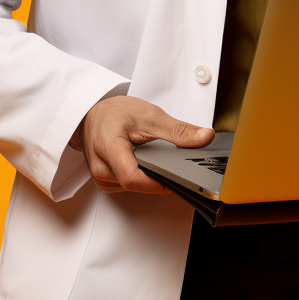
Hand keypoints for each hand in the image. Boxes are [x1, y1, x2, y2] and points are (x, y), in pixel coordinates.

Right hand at [70, 95, 214, 193]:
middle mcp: (102, 169)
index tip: (176, 176)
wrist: (94, 115)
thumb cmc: (114, 113)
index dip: (157, 182)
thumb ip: (178, 130)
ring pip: (134, 187)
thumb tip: (204, 138)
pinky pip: (128, 185)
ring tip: (155, 156)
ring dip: (149, 175)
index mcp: (109, 149)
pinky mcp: (107, 181)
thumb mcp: (150, 115)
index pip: (133, 178)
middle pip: (136, 184)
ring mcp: (102, 178)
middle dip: (157, 175)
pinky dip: (141, 175)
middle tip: (172, 162)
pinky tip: (145, 162)